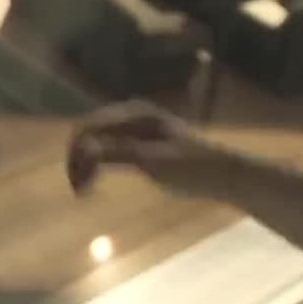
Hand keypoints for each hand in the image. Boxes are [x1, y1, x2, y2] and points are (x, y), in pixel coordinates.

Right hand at [67, 101, 245, 201]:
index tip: (76, 182)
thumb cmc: (193, 168)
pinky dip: (99, 162)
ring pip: (97, 140)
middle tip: (78, 189)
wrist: (226, 175)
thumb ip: (116, 152)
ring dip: (86, 162)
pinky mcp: (141, 141)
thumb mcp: (153, 162)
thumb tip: (81, 148)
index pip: (88, 127)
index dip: (76, 153)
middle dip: (78, 158)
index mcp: (134, 114)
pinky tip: (97, 179)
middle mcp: (131, 114)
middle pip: (89, 132)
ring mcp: (137, 127)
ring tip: (85, 188)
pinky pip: (109, 147)